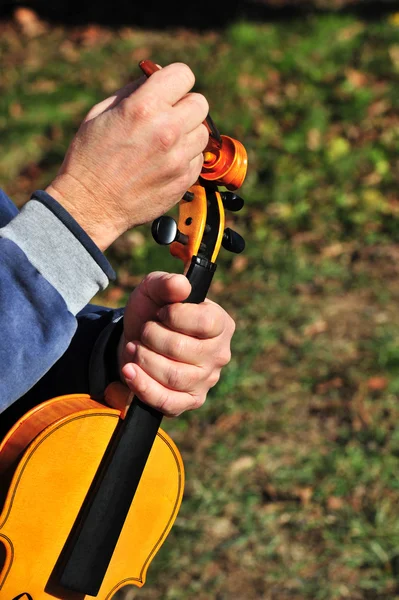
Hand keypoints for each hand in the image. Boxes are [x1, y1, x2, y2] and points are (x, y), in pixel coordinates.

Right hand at [45, 63, 208, 249]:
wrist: (92, 204)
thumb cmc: (90, 159)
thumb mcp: (101, 113)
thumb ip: (133, 92)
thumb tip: (156, 77)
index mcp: (144, 108)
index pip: (183, 75)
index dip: (175, 81)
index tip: (168, 90)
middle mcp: (166, 130)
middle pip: (200, 104)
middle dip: (185, 107)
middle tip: (168, 118)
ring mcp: (178, 158)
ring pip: (203, 133)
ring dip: (188, 134)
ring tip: (165, 144)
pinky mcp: (184, 180)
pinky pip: (199, 159)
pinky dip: (186, 158)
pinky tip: (165, 163)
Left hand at [116, 271, 234, 416]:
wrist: (136, 340)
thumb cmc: (152, 313)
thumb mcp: (153, 290)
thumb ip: (166, 283)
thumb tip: (182, 286)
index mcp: (221, 323)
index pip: (205, 323)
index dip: (174, 316)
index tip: (160, 313)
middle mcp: (219, 354)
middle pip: (183, 350)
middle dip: (152, 337)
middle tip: (144, 331)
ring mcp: (206, 381)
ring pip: (173, 377)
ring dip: (144, 359)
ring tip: (134, 347)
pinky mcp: (189, 402)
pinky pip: (168, 402)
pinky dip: (143, 387)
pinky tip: (129, 371)